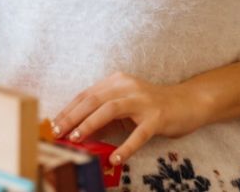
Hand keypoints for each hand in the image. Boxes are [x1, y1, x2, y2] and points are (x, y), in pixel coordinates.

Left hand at [49, 72, 209, 166]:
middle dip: (71, 116)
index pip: (85, 95)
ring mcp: (143, 101)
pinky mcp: (157, 117)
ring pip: (110, 109)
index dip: (67, 110)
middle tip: (56, 132)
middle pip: (92, 100)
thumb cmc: (151, 107)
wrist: (188, 102)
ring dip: (90, 124)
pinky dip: (125, 146)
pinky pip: (139, 133)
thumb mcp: (124, 107)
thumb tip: (77, 132)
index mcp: (116, 82)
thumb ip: (103, 117)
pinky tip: (114, 158)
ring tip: (76, 139)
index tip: (51, 124)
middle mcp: (127, 87)